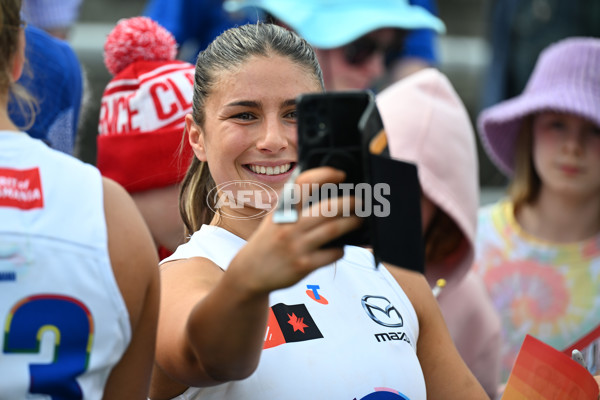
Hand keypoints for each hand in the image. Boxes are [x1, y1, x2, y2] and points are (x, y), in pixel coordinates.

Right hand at [229, 166, 362, 293]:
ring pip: (333, 229)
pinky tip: (341, 246)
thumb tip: (326, 187)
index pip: (304, 183)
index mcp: (283, 209)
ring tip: (359, 220)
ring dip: (352, 223)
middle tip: (361, 202)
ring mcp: (296, 246)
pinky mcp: (303, 265)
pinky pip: (332, 254)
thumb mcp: (276, 216)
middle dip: (350, 202)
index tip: (342, 174)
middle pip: (328, 208)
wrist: (250, 271)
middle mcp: (289, 225)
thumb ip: (295, 203)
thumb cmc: (269, 239)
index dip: (325, 175)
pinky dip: (341, 249)